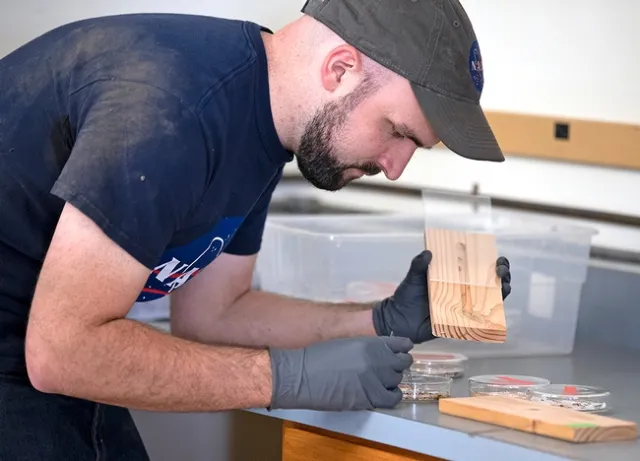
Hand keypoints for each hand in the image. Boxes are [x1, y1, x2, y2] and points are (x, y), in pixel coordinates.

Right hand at [268, 336, 412, 410]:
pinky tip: (381, 394)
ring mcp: (376, 380)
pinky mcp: (369, 398)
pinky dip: (390, 396)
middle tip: (386, 369)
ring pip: (398, 380)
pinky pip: (392, 398)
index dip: (401, 349)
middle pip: (403, 363)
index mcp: (371, 343)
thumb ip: (367, 347)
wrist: (302, 376)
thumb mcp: (346, 343)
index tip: (399, 353)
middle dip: (397, 365)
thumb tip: (381, 353)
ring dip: (390, 381)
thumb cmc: (318, 357)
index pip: (402, 344)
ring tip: (378, 382)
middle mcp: (378, 360)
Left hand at [371, 251, 511, 343]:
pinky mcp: (461, 322)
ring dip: (502, 293)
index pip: (480, 266)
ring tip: (503, 287)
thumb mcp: (412, 278)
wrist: (399, 320)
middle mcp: (463, 290)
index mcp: (454, 276)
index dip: (494, 262)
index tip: (497, 259)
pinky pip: (480, 320)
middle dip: (503, 275)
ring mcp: (464, 306)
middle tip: (500, 271)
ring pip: (491, 299)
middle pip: (491, 282)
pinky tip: (495, 308)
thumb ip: (418, 265)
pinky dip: (491, 315)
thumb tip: (428, 253)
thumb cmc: (406, 296)